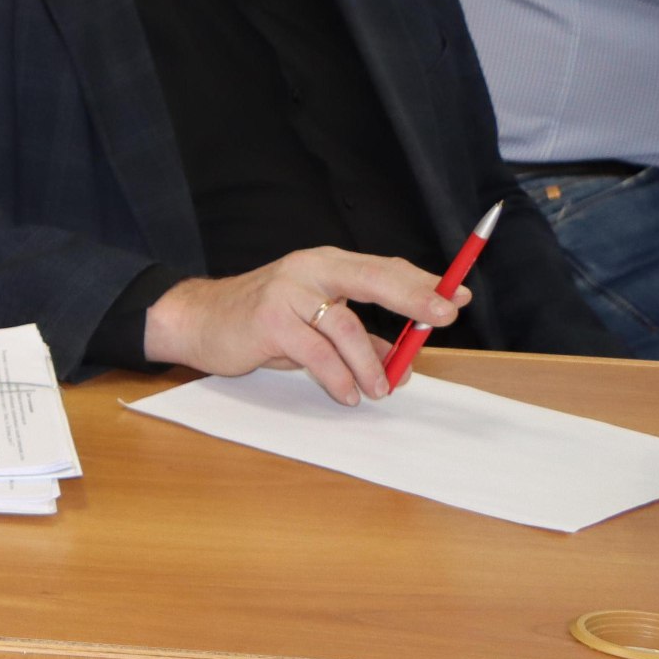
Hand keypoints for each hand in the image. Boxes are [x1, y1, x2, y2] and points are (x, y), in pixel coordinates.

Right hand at [144, 247, 468, 406]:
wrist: (199, 321)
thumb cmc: (262, 322)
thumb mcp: (314, 326)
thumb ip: (359, 339)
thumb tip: (403, 361)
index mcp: (325, 264)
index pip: (383, 268)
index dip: (423, 283)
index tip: (459, 297)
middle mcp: (309, 269)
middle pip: (372, 277)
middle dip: (413, 296)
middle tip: (443, 317)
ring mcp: (287, 292)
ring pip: (345, 326)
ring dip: (370, 364)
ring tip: (380, 391)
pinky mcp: (269, 320)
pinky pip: (316, 353)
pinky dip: (338, 377)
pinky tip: (346, 394)